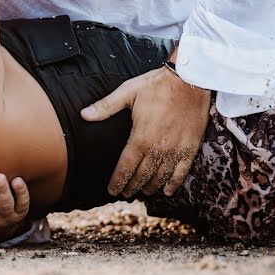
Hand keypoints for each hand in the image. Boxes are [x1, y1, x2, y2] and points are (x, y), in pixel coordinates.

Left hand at [81, 57, 209, 197]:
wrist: (190, 80)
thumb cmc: (156, 85)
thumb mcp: (128, 92)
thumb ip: (105, 106)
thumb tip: (83, 115)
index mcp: (140, 137)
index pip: (126, 167)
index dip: (118, 181)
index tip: (112, 191)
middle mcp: (158, 148)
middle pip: (142, 175)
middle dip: (132, 186)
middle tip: (125, 194)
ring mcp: (176, 149)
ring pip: (160, 176)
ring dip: (150, 187)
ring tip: (142, 193)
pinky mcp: (191, 147)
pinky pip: (182, 172)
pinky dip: (174, 184)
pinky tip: (167, 191)